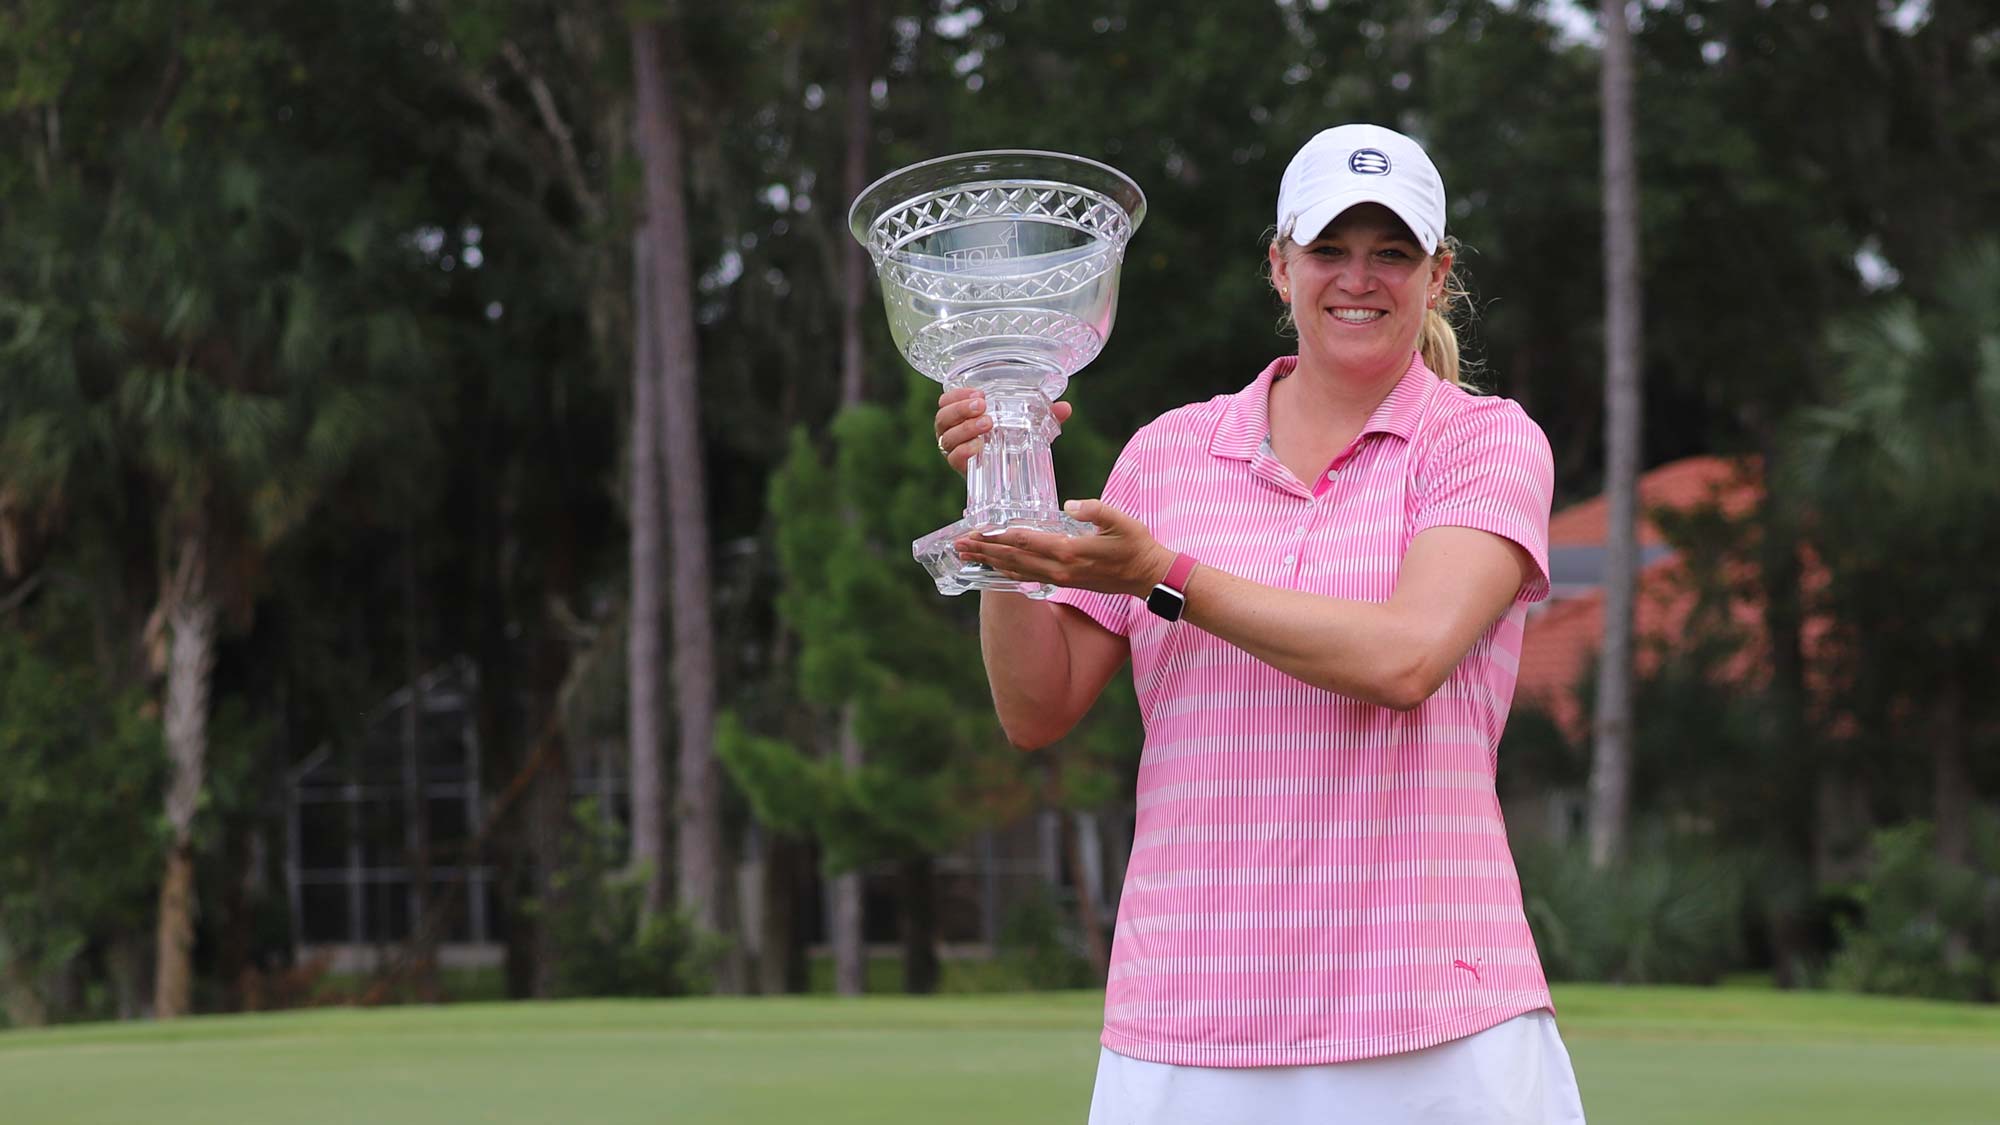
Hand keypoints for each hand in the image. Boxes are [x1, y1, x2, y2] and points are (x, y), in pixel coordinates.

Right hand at [934, 387, 1073, 476]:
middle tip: (983, 406)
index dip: (958, 395)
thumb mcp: (1027, 424)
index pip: (947, 400)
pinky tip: (979, 447)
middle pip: (943, 417)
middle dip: (961, 409)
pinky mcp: (960, 468)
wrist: (1009, 475)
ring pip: (947, 437)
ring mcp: (954, 451)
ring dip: (966, 428)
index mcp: (961, 415)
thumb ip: (1043, 414)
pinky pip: (954, 458)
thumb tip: (1065, 408)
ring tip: (988, 424)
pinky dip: (965, 451)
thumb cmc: (1010, 441)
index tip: (979, 393)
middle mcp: (952, 432)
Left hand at [952, 499, 1174, 598]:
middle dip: (984, 550)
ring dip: (990, 561)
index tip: (975, 530)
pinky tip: (994, 566)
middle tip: (958, 544)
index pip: (1025, 541)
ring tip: (967, 555)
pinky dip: (1007, 571)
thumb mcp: (1122, 521)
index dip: (998, 535)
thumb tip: (1070, 503)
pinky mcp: (1064, 582)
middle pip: (1013, 558)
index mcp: (1070, 551)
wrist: (1149, 576)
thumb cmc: (1137, 545)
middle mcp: (1060, 568)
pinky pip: (1028, 576)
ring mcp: (1060, 578)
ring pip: (1016, 570)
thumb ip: (1096, 510)